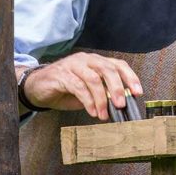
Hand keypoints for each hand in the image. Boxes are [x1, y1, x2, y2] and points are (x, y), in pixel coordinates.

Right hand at [18, 52, 142, 119]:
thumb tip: (120, 105)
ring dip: (101, 98)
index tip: (138, 92)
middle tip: (121, 104)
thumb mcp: (89, 91)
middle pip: (107, 69)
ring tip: (104, 114)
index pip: (118, 65)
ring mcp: (73, 65)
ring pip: (93, 78)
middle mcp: (87, 60)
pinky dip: (88, 101)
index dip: (130, 77)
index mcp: (96, 62)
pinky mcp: (61, 74)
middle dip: (117, 87)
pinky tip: (92, 111)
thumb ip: (103, 94)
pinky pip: (78, 86)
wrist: (37, 87)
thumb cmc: (66, 88)